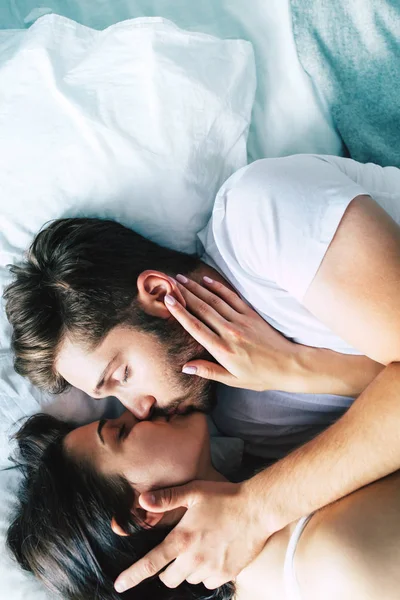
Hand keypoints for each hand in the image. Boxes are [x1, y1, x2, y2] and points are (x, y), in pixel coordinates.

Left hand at [114, 480, 273, 592]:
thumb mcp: (194, 491)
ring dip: (188, 570)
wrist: (257, 509)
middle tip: (177, 552)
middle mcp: (194, 559)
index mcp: (182, 539)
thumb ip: (167, 497)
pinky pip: (208, 582)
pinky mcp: (227, 574)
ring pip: (189, 580)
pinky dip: (207, 573)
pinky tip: (213, 555)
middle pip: (169, 579)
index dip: (132, 576)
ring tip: (199, 548)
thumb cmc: (224, 497)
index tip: (120, 584)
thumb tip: (142, 499)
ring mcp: (211, 569)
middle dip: (167, 570)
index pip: (151, 564)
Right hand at [165, 275, 302, 391]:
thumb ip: (208, 371)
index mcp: (222, 349)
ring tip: (182, 279)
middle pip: (202, 308)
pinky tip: (207, 280)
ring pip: (215, 300)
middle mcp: (230, 331)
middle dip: (184, 294)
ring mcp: (241, 320)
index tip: (167, 300)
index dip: (179, 312)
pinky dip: (219, 287)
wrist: (290, 365)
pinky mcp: (252, 314)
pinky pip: (232, 297)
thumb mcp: (233, 380)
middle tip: (170, 283)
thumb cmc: (261, 376)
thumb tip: (185, 367)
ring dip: (197, 288)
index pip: (195, 326)